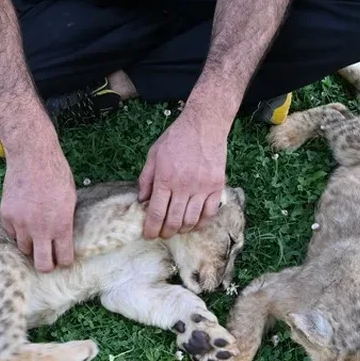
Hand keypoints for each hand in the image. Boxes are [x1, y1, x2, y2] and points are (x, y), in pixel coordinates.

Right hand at [1, 146, 76, 271]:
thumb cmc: (56, 174)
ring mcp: (21, 224)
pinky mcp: (6, 216)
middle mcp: (40, 229)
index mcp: (61, 226)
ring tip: (34, 233)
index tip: (62, 258)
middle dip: (45, 265)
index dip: (63, 261)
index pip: (63, 259)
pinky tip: (23, 218)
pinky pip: (11, 232)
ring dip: (30, 244)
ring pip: (24, 248)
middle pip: (41, 264)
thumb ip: (64, 222)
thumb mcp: (70, 200)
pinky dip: (17, 230)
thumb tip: (62, 239)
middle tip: (47, 259)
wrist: (32, 157)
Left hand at [138, 110, 228, 238]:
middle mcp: (184, 186)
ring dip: (182, 229)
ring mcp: (203, 187)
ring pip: (192, 220)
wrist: (204, 125)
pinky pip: (210, 212)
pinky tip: (194, 223)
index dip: (151, 228)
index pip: (156, 213)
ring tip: (176, 229)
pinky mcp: (217, 186)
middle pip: (173, 220)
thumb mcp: (153, 155)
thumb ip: (146, 179)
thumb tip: (142, 201)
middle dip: (166, 232)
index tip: (149, 235)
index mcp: (165, 179)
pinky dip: (201, 222)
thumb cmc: (176, 138)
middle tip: (162, 234)